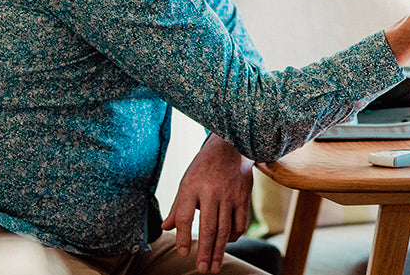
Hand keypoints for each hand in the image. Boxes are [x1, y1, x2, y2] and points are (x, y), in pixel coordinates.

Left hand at [162, 134, 252, 273]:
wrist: (230, 146)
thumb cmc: (204, 167)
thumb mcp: (186, 182)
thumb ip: (177, 207)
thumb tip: (165, 228)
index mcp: (191, 187)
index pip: (185, 216)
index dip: (183, 236)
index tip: (183, 253)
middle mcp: (211, 192)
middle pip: (208, 227)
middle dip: (205, 251)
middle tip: (203, 269)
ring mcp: (229, 195)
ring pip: (225, 228)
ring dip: (220, 250)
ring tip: (215, 266)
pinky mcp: (243, 196)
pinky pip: (240, 221)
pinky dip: (234, 235)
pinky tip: (228, 243)